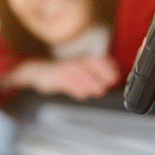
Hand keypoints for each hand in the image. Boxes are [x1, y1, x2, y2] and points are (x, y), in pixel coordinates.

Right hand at [0, 56, 119, 100]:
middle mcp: (74, 64)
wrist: (38, 71)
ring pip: (80, 75)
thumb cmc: (60, 73)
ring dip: (90, 83)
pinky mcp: (56, 79)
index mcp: (81, 61)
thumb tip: (110, 81)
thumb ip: (93, 75)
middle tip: (109, 83)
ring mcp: (65, 70)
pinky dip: (76, 90)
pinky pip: (67, 84)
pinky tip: (82, 94)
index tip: (115, 76)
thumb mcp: (78, 71)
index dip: (108, 68)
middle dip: (101, 75)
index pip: (98, 60)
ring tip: (98, 90)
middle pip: (90, 66)